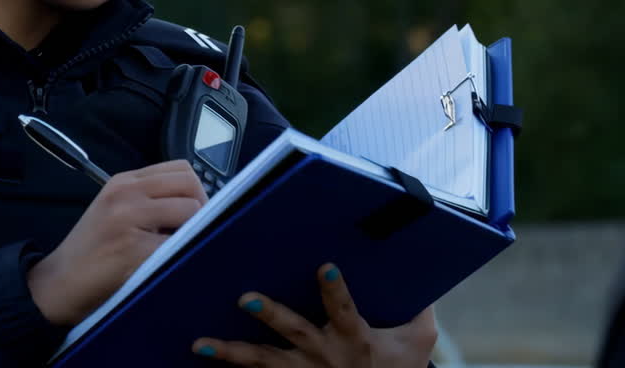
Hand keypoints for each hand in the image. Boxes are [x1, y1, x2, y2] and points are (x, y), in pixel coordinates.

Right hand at [27, 159, 207, 324]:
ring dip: (195, 232)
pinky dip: (184, 256)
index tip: (196, 215)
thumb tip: (200, 206)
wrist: (56, 285)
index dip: (197, 191)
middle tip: (196, 234)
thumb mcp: (116, 212)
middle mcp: (126, 193)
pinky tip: (172, 266)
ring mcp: (129, 218)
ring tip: (180, 250)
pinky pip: (179, 246)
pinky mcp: (133, 249)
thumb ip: (150, 201)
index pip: (181, 169)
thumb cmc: (90, 252)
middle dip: (203, 209)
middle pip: (190, 184)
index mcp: (124, 181)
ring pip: (191, 211)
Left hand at [191, 264, 436, 366]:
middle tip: (245, 297)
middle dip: (270, 314)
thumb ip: (421, 310)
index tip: (324, 266)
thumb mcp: (418, 342)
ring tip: (200, 343)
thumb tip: (424, 272)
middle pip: (293, 332)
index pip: (344, 309)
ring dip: (230, 352)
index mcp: (354, 339)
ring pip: (261, 362)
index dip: (334, 289)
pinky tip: (203, 362)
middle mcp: (323, 355)